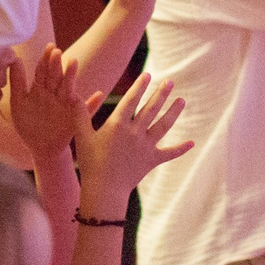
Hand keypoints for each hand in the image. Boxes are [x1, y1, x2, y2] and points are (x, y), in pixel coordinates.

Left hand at [0, 46, 84, 164]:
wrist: (41, 148)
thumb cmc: (29, 124)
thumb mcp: (19, 102)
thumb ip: (17, 82)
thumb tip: (15, 59)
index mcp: (41, 88)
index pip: (43, 71)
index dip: (45, 59)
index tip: (48, 47)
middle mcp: (54, 94)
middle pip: (55, 77)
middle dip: (55, 64)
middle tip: (56, 51)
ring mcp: (65, 105)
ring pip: (68, 88)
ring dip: (71, 76)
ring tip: (73, 62)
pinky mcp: (74, 118)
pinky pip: (85, 111)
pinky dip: (93, 104)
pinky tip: (99, 95)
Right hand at [73, 72, 193, 219]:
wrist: (104, 190)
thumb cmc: (90, 163)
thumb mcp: (82, 136)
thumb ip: (80, 114)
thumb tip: (72, 95)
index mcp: (117, 125)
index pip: (131, 100)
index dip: (139, 87)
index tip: (147, 75)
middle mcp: (134, 133)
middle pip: (151, 109)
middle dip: (161, 94)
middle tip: (169, 82)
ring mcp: (145, 147)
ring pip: (163, 126)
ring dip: (173, 113)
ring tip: (182, 100)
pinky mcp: (152, 160)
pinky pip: (169, 154)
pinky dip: (180, 149)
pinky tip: (192, 143)